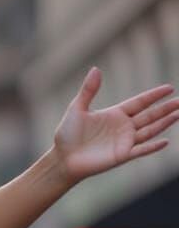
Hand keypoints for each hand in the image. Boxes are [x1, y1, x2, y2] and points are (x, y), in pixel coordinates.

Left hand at [51, 67, 177, 184]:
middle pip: (149, 115)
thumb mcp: (77, 109)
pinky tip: (165, 141)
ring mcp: (123, 142)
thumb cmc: (67, 135)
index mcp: (115, 114)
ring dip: (164, 123)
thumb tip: (95, 69)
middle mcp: (123, 127)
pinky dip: (152, 147)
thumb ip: (88, 90)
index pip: (140, 103)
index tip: (169, 88)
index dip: (154, 96)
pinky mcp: (121, 156)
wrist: (62, 158)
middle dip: (165, 108)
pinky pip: (140, 150)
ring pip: (149, 131)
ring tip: (178, 114)